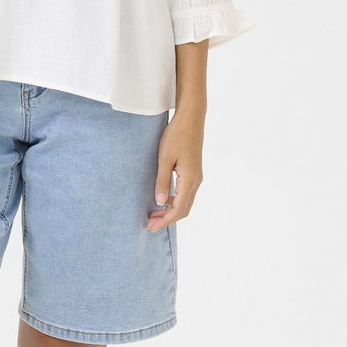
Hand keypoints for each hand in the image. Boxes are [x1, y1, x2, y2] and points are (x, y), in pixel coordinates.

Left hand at [146, 106, 204, 230]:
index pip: (178, 209)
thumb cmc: (176, 136)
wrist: (191, 119)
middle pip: (183, 209)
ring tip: (153, 214)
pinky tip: (162, 200)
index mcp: (189, 180)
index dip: (165, 221)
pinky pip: (185, 194)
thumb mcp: (165, 159)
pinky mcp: (193, 172)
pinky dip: (174, 201)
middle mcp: (196, 181)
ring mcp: (196, 177)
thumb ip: (162, 181)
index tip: (151, 227)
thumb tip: (159, 203)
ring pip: (185, 202)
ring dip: (170, 211)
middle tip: (150, 225)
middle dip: (167, 219)